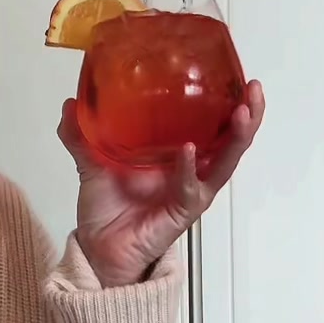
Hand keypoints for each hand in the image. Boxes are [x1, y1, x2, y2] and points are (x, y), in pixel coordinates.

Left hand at [57, 82, 265, 287]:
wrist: (97, 248)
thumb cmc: (107, 209)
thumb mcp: (91, 162)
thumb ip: (80, 134)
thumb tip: (71, 103)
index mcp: (176, 153)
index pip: (212, 122)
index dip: (228, 100)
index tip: (235, 74)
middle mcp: (190, 169)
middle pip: (231, 140)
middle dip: (248, 114)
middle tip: (252, 90)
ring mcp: (190, 190)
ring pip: (226, 163)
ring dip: (236, 138)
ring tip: (241, 113)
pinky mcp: (183, 211)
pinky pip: (192, 189)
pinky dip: (191, 170)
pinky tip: (190, 151)